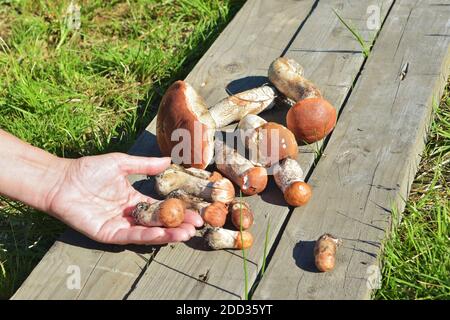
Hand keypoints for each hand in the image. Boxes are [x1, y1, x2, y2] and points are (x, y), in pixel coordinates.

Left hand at [47, 153, 202, 244]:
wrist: (62, 180)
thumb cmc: (88, 170)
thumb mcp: (122, 163)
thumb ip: (145, 165)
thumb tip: (168, 160)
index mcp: (133, 199)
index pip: (160, 207)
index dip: (177, 209)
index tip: (195, 210)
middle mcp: (129, 214)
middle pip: (158, 222)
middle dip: (178, 224)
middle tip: (196, 225)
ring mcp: (120, 225)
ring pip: (148, 232)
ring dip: (167, 233)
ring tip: (185, 233)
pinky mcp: (109, 234)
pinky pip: (131, 236)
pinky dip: (147, 235)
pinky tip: (163, 234)